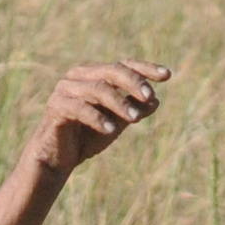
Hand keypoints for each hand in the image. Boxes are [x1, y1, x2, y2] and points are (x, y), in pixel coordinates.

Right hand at [24, 61, 170, 177]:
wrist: (58, 159)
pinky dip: (97, 118)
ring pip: (98, 88)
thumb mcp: (117, 123)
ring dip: (119, 103)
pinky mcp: (56, 106)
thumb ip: (134, 110)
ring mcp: (66, 89)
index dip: (145, 69)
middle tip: (149, 96)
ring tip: (135, 119)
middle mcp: (80, 76)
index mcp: (95, 75)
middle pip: (112, 71)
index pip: (123, 66)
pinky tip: (110, 129)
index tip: (167, 75)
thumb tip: (155, 100)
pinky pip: (80, 108)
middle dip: (134, 83)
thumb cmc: (87, 137)